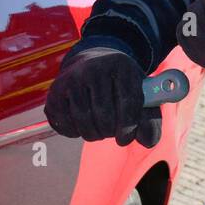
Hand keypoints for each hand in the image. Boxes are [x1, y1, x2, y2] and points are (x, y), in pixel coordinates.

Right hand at [45, 45, 161, 147]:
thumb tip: (148, 142)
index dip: (129, 127)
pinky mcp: (55, 90)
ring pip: (83, 120)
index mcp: (122, 66)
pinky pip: (64, 122)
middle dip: (109, 131)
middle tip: (111, 132)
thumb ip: (149, 120)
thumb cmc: (120, 85)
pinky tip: (81, 125)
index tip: (125, 138)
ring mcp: (72, 77)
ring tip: (98, 129)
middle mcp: (95, 67)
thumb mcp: (139, 95)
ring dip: (93, 134)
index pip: (128, 102)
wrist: (92, 62)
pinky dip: (74, 131)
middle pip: (104, 114)